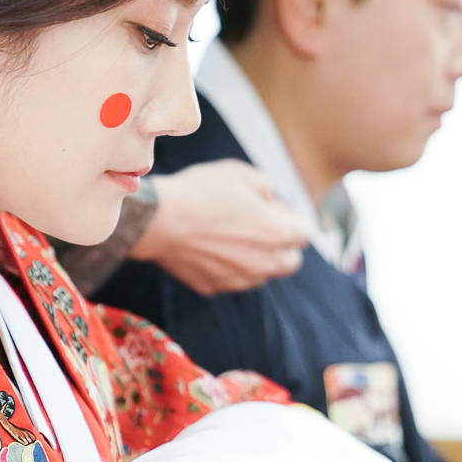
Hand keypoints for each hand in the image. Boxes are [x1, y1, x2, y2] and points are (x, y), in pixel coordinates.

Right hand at [130, 160, 308, 295]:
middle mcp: (263, 263)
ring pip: (260, 274)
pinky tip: (206, 247)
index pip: (304, 234)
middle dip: (281, 246)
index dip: (290, 218)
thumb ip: (266, 187)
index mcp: (277, 234)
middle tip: (259, 227)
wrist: (157, 220)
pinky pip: (229, 278)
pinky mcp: (213, 287)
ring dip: (254, 258)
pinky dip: (225, 267)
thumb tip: (270, 199)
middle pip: (290, 262)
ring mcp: (238, 280)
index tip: (272, 208)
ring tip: (227, 235)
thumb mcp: (242, 174)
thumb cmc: (201, 192)